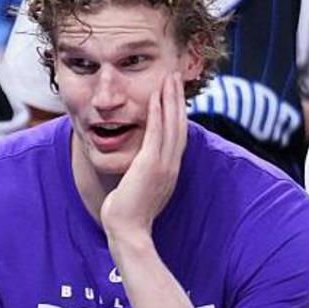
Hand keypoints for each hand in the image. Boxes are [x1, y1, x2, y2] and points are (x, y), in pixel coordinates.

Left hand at [100, 72, 187, 244]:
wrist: (128, 231)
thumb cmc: (129, 214)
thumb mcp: (141, 189)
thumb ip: (144, 174)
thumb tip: (139, 165)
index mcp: (170, 170)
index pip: (178, 135)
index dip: (178, 113)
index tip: (175, 95)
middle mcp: (172, 165)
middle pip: (180, 125)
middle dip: (178, 99)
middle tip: (176, 77)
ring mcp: (163, 165)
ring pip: (171, 125)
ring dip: (170, 99)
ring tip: (169, 78)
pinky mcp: (151, 165)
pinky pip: (156, 134)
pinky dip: (157, 114)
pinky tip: (155, 97)